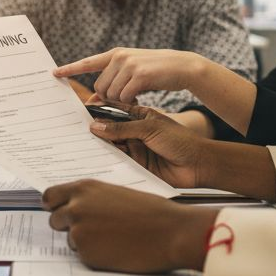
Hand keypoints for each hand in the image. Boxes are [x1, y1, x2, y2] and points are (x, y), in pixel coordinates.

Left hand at [42, 180, 217, 272]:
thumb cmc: (151, 211)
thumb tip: (78, 208)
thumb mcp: (116, 194)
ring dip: (85, 242)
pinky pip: (84, 256)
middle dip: (68, 226)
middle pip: (54, 220)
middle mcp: (76, 208)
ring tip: (113, 239)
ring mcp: (79, 232)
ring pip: (71, 240)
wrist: (170, 232)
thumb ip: (93, 199)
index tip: (57, 211)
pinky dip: (96, 256)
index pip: (50, 196)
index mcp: (84, 189)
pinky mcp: (87, 255)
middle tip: (90, 230)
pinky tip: (117, 250)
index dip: (54, 206)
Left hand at [54, 48, 207, 103]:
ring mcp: (129, 65)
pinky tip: (142, 96)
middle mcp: (119, 57)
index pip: (88, 62)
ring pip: (112, 94)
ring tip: (137, 94)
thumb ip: (114, 80)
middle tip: (127, 97)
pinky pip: (125, 97)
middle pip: (100, 87)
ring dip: (123, 101)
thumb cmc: (157, 72)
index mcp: (115, 54)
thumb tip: (92, 100)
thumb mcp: (133, 71)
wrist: (183, 66)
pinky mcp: (139, 75)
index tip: (53, 73)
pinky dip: (132, 102)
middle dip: (110, 98)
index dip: (70, 68)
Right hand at [88, 104, 212, 188]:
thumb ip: (122, 128)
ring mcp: (134, 149)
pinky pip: (117, 162)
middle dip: (95, 130)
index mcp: (138, 116)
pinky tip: (96, 158)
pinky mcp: (135, 165)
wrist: (198, 165)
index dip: (98, 110)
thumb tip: (96, 127)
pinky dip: (108, 160)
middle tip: (76, 129)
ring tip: (83, 144)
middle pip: (109, 130)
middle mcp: (134, 132)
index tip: (81, 110)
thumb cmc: (179, 140)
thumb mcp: (149, 129)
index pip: (114, 110)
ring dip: (100, 145)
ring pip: (111, 146)